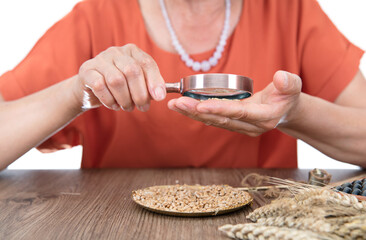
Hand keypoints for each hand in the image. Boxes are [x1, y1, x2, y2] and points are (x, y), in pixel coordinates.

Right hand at [76, 44, 165, 111]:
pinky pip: (100, 86)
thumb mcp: (137, 85)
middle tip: (143, 107)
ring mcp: (100, 59)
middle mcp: (116, 52)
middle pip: (132, 71)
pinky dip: (109, 100)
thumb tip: (160, 94)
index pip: (147, 63)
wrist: (91, 90)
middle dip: (140, 94)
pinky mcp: (87, 70)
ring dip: (125, 99)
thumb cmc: (120, 87)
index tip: (159, 97)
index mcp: (132, 51)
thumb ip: (150, 87)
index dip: (155, 81)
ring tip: (127, 107)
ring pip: (116, 80)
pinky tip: (113, 105)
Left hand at [167, 71, 301, 136]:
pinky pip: (213, 120)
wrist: (285, 111)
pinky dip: (198, 114)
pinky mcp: (233, 125)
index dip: (220, 109)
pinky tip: (183, 107)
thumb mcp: (293, 86)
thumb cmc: (288, 96)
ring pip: (214, 122)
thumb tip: (280, 77)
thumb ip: (288, 83)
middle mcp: (250, 127)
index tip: (200, 105)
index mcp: (264, 117)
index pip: (239, 113)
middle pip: (220, 120)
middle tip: (177, 103)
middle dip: (198, 112)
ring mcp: (240, 128)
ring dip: (193, 114)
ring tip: (174, 105)